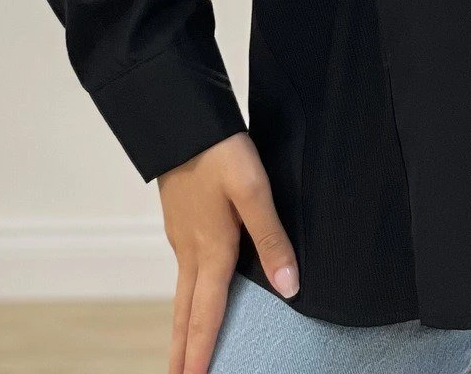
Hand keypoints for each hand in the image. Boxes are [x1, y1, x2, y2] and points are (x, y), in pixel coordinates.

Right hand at [158, 132, 298, 373]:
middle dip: (181, 353)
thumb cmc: (219, 152)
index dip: (202, 355)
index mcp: (211, 252)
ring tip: (181, 352)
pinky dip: (185, 298)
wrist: (182, 121)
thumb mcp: (253, 191)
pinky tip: (194, 293)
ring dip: (180, 328)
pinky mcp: (180, 221)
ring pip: (181, 295)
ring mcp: (181, 237)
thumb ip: (272, 240)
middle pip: (184, 315)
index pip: (207, 317)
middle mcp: (190, 252)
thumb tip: (290, 289)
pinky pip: (183, 272)